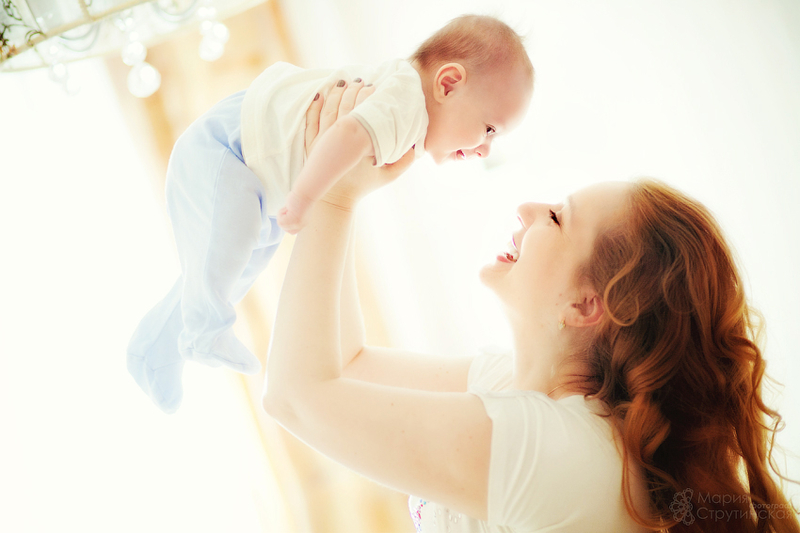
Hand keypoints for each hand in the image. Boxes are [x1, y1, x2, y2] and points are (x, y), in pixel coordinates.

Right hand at [276, 191, 311, 234]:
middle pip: (286, 230)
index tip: (289, 213)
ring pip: (281, 224)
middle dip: (284, 220)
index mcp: (303, 223)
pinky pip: (280, 221)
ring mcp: (297, 224)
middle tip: (288, 209)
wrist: (306, 192)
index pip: (292, 231)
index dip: (287, 223)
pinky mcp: (293, 220)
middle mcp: (301, 225)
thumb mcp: (296, 210)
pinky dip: (280, 212)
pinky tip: (287, 207)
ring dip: (282, 214)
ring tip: (289, 207)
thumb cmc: (300, 196)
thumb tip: (285, 216)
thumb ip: (292, 216)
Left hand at [304, 80, 414, 210]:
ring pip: (329, 109)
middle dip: (353, 89)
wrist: (335, 200)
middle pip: (346, 105)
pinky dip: (315, 106)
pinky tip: (320, 94)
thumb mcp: (388, 176)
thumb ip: (405, 160)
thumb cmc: (362, 187)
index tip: (374, 87)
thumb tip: (418, 144)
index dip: (369, 95)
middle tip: (360, 81)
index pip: (364, 111)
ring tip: (343, 82)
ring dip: (336, 93)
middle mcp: (341, 138)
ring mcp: (323, 140)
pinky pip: (311, 120)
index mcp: (360, 142)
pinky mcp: (311, 144)